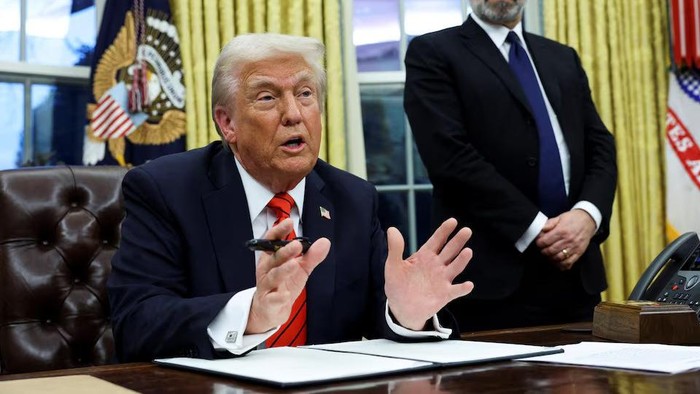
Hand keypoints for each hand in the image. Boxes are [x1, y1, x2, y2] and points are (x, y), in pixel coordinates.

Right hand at [246, 218, 329, 332]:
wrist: (271, 310)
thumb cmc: (284, 284)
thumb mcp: (300, 269)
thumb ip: (311, 256)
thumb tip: (325, 241)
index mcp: (272, 258)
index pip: (271, 241)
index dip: (278, 231)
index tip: (289, 222)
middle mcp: (267, 270)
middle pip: (274, 258)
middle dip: (284, 251)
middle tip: (297, 244)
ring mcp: (266, 286)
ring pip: (273, 277)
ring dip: (283, 270)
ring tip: (294, 265)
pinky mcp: (268, 303)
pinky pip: (272, 299)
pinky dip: (279, 297)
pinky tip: (286, 294)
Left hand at [384, 218, 474, 329]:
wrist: (401, 308)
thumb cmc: (397, 285)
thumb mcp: (393, 266)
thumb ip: (395, 248)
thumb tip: (392, 229)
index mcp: (425, 256)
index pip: (437, 240)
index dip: (444, 231)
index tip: (453, 221)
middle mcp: (436, 265)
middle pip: (450, 250)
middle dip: (458, 240)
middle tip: (466, 230)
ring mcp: (442, 279)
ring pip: (455, 267)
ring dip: (462, 260)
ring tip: (468, 251)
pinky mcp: (445, 295)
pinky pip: (456, 291)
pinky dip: (463, 288)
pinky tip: (468, 285)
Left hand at [535, 209, 595, 269]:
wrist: (588, 220)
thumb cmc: (573, 219)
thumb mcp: (559, 218)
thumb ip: (549, 224)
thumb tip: (540, 230)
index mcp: (561, 231)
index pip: (545, 241)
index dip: (539, 243)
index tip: (539, 242)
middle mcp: (567, 240)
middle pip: (550, 251)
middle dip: (543, 251)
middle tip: (543, 249)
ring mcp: (574, 247)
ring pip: (558, 258)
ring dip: (551, 258)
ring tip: (549, 255)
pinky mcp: (579, 253)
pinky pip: (569, 263)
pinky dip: (561, 265)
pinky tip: (557, 262)